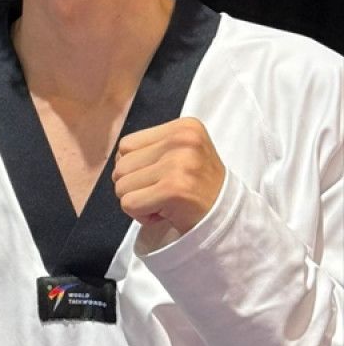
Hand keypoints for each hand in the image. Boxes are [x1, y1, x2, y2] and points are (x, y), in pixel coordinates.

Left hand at [113, 118, 225, 254]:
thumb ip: (152, 148)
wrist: (227, 218)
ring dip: (138, 201)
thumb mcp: (182, 153)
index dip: (136, 168)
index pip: (126, 145)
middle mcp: (182, 140)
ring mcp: (178, 164)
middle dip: (135, 186)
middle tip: (162, 194)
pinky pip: (129, 204)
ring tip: (165, 202)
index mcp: (185, 127)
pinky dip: (141, 216)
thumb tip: (117, 158)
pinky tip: (165, 214)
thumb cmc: (198, 188)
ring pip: (121, 186)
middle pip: (121, 165)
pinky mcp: (173, 189)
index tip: (161, 178)